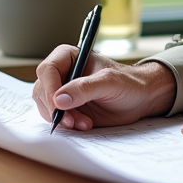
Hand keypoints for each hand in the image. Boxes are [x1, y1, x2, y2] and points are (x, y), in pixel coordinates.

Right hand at [33, 47, 175, 130]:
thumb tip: (59, 99)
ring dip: (62, 118)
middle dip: (55, 108)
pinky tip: (84, 125)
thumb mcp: (109, 82)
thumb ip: (85, 88)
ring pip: (46, 107)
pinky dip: (66, 124)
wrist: (140, 99)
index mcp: (69, 57)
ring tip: (84, 123)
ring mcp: (63, 92)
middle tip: (72, 120)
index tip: (58, 105)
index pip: (47, 70)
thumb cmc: (129, 83)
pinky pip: (56, 118)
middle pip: (42, 90)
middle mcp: (62, 74)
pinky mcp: (68, 109)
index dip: (49, 88)